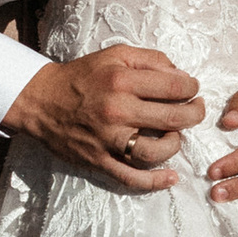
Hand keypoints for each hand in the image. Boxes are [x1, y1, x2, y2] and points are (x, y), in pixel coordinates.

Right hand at [3, 45, 202, 191]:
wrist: (41, 101)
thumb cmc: (82, 76)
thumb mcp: (115, 54)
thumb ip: (151, 60)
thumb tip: (182, 75)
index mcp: (121, 81)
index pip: (174, 87)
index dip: (192, 88)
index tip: (192, 89)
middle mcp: (116, 111)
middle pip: (173, 119)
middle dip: (194, 114)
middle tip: (196, 109)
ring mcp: (108, 140)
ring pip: (156, 151)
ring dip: (175, 144)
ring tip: (175, 135)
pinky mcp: (99, 161)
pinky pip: (132, 177)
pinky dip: (155, 182)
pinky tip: (171, 178)